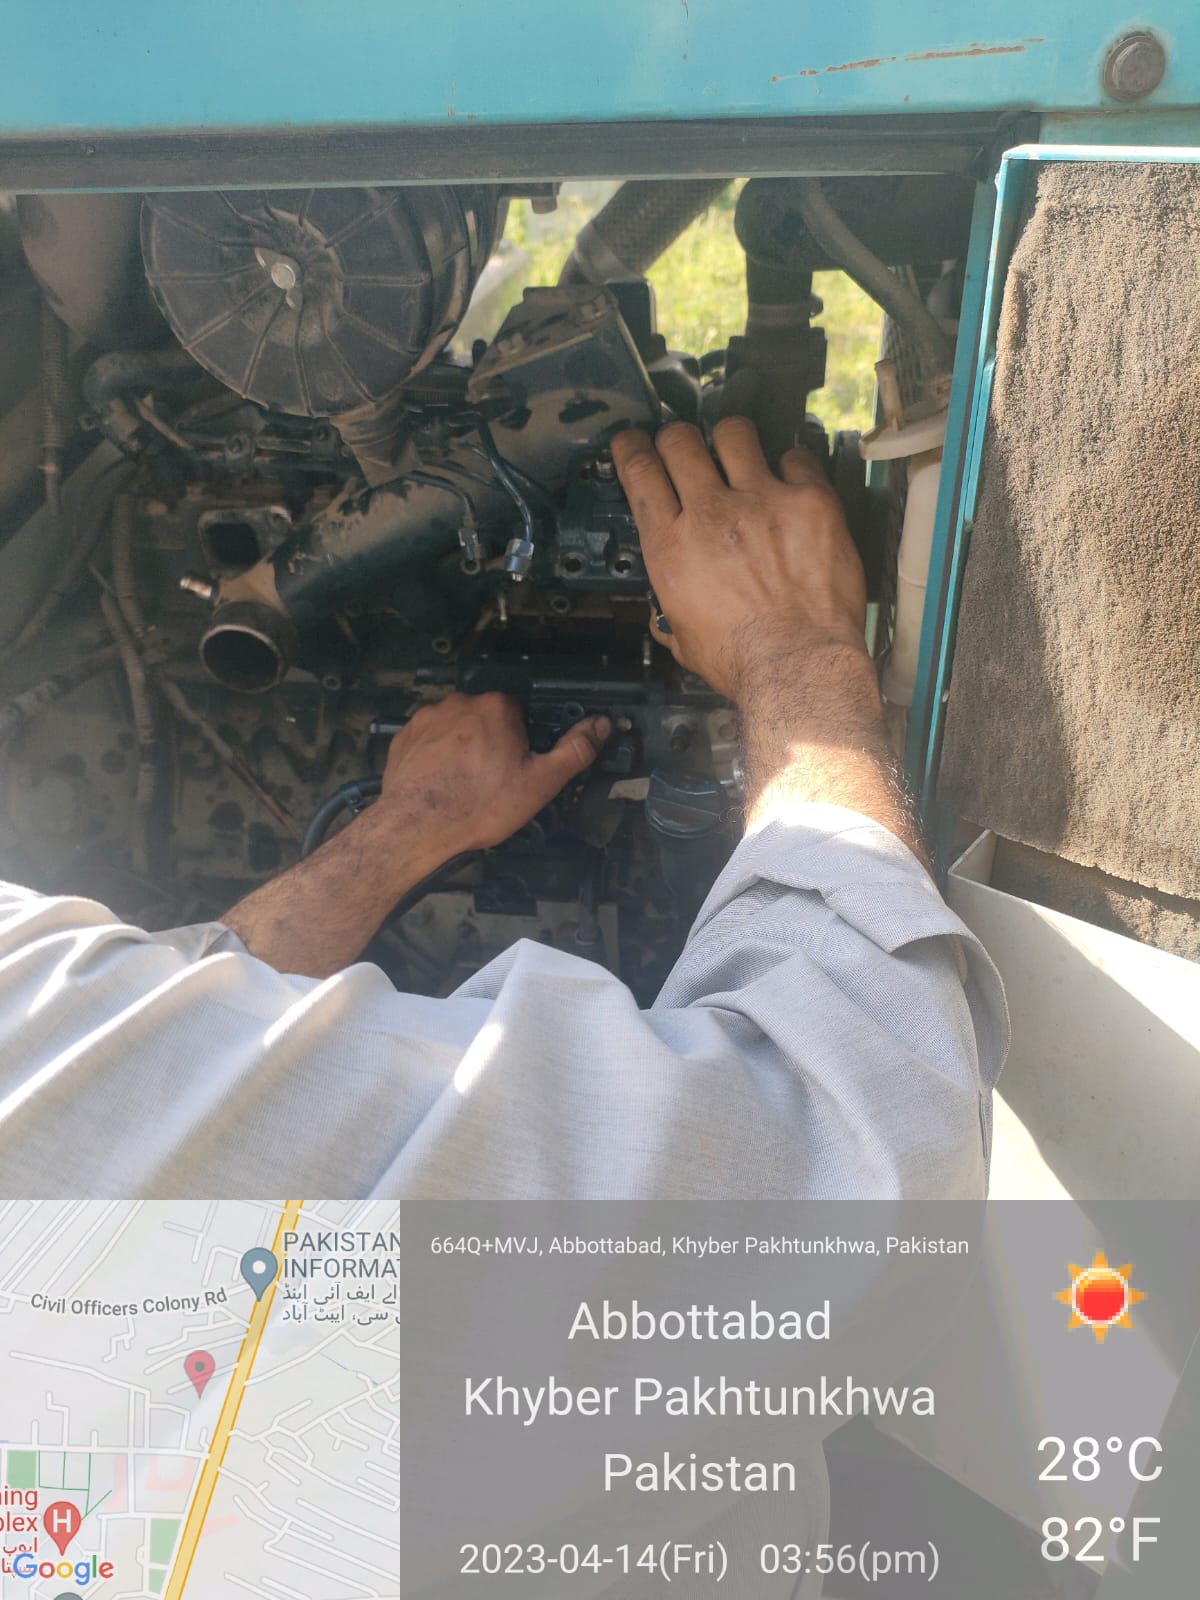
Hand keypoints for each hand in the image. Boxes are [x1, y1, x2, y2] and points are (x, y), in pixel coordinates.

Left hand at [376, 692, 609, 857]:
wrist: (417, 826)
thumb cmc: (481, 805)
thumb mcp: (540, 782)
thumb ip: (575, 750)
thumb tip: (602, 724)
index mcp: (498, 707)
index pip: (521, 713)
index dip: (524, 741)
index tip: (520, 766)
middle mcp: (462, 702)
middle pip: (487, 718)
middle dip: (492, 743)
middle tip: (493, 780)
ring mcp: (429, 716)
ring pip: (457, 728)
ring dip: (463, 748)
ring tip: (464, 785)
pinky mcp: (404, 735)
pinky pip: (429, 739)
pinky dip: (436, 756)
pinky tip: (440, 783)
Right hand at [612, 417, 867, 700]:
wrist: (799, 668)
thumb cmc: (745, 662)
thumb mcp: (683, 641)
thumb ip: (670, 616)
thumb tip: (665, 617)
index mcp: (672, 547)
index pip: (640, 472)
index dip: (632, 448)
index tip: (633, 442)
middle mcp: (711, 514)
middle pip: (681, 441)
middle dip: (678, 438)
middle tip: (687, 446)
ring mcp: (762, 501)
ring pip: (734, 433)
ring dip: (732, 439)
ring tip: (739, 451)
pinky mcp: (809, 501)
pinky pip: (797, 458)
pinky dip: (792, 464)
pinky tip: (792, 479)